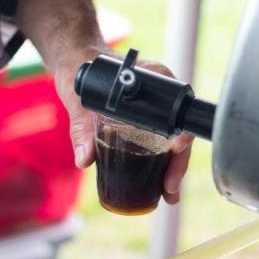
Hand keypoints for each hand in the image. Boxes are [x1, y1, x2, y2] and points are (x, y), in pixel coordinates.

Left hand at [14, 0, 194, 200]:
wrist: (77, 64)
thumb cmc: (81, 70)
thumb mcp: (79, 99)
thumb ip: (82, 127)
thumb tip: (84, 159)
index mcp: (156, 80)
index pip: (178, 110)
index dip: (182, 134)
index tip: (177, 149)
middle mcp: (161, 96)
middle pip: (179, 133)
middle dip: (178, 164)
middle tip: (170, 189)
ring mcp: (155, 111)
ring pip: (172, 143)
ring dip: (173, 169)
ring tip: (169, 194)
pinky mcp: (145, 124)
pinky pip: (159, 145)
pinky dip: (161, 165)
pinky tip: (159, 185)